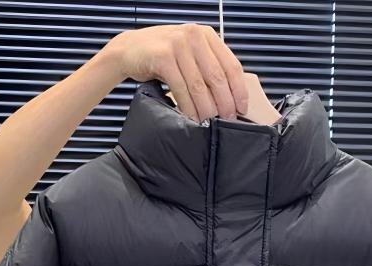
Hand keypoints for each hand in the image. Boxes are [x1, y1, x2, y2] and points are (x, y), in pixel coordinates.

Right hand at [104, 23, 248, 122]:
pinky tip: (192, 118)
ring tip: (209, 123)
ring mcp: (178, 45)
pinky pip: (181, 89)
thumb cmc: (162, 56)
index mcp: (207, 35)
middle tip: (226, 121)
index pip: (231, 65)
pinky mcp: (163, 57)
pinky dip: (188, 107)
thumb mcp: (189, 54)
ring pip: (199, 86)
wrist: (129, 50)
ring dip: (206, 109)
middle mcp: (194, 36)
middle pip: (217, 77)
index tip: (242, 109)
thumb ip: (208, 67)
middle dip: (224, 103)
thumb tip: (229, 97)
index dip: (239, 90)